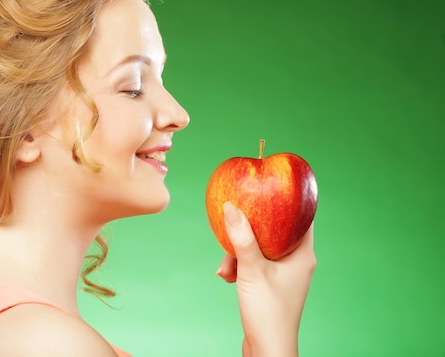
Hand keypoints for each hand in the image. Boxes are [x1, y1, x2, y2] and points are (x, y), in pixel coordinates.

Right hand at [215, 202, 315, 356]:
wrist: (267, 350)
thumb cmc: (268, 313)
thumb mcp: (251, 270)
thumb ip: (241, 238)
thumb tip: (230, 207)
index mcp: (302, 254)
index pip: (302, 216)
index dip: (287, 200)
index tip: (268, 188)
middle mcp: (296, 261)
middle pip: (274, 231)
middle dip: (249, 231)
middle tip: (232, 228)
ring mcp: (284, 274)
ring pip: (259, 248)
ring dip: (238, 253)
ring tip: (225, 267)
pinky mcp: (271, 284)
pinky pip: (254, 263)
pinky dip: (239, 266)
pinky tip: (226, 276)